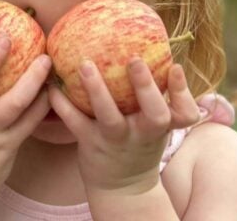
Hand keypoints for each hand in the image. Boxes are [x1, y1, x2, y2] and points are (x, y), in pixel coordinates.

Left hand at [49, 59, 200, 198]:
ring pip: (110, 117)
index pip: (184, 113)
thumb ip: (155, 95)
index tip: (175, 67)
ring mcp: (116, 140)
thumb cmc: (139, 142)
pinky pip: (75, 121)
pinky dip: (62, 103)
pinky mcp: (90, 144)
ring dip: (97, 90)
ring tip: (85, 65)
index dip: (183, 91)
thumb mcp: (154, 125)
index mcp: (161, 126)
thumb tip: (153, 49)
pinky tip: (52, 85)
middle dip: (146, 87)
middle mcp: (142, 134)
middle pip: (154, 114)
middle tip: (135, 60)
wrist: (122, 188)